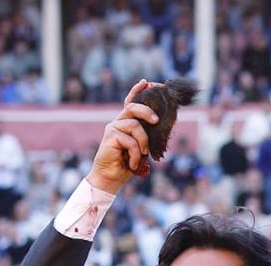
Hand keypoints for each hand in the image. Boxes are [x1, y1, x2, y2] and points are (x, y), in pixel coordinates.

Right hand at [87, 79, 159, 194]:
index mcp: (126, 124)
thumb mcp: (141, 148)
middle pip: (132, 108)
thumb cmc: (127, 164)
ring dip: (143, 142)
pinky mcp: (110, 136)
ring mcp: (113, 128)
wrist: (111, 177)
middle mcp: (118, 123)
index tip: (146, 82)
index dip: (136, 92)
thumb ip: (146, 137)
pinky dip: (136, 154)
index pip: (130, 103)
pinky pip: (130, 141)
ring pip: (135, 126)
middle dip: (147, 111)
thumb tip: (159, 128)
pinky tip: (133, 163)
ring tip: (142, 155)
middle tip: (156, 120)